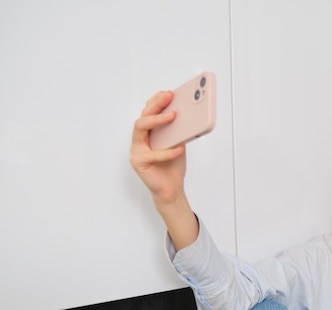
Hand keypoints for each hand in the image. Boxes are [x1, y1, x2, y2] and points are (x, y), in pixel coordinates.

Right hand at [130, 90, 185, 204]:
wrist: (171, 187)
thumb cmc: (173, 164)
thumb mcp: (178, 142)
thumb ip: (178, 130)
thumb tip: (187, 113)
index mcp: (148, 132)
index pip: (148, 111)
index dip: (156, 100)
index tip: (168, 92)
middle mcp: (139, 138)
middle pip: (143, 116)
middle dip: (156, 104)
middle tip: (169, 97)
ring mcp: (136, 150)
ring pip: (140, 128)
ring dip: (157, 120)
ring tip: (173, 116)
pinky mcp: (138, 162)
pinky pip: (153, 154)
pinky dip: (167, 151)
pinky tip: (180, 148)